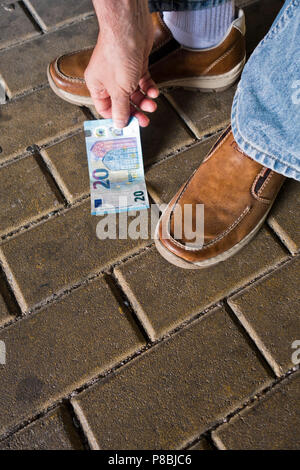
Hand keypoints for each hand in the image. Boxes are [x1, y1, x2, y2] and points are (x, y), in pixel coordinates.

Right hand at [85, 0, 158, 127]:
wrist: (129, 27)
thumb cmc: (117, 53)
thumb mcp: (119, 90)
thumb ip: (120, 108)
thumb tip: (119, 124)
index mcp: (97, 85)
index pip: (106, 108)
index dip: (117, 117)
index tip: (128, 124)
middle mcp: (108, 79)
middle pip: (122, 102)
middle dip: (134, 111)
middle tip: (144, 120)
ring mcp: (122, 71)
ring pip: (134, 93)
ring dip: (144, 101)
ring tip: (152, 105)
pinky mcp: (135, 65)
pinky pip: (143, 81)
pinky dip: (149, 88)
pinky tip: (154, 92)